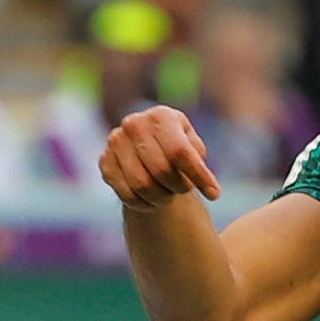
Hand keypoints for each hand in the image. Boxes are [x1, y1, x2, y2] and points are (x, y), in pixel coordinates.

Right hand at [100, 105, 221, 207]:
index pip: (180, 152)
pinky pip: (126, 194)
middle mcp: (134, 124)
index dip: (198, 176)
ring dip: (161, 197)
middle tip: (185, 190)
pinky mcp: (104, 162)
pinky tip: (152, 201)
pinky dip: (144, 204)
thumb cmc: (176, 147)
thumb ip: (198, 160)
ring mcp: (115, 142)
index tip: (215, 195)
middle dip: (179, 187)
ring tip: (169, 195)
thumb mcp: (192, 146)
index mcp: (161, 115)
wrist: (145, 146)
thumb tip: (208, 186)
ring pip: (142, 185)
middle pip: (161, 170)